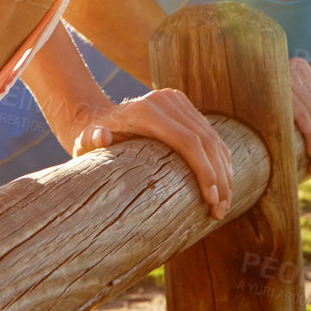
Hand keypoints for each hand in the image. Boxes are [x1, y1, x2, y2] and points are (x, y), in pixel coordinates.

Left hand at [73, 89, 233, 219]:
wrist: (95, 117)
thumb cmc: (90, 138)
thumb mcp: (86, 142)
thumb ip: (92, 140)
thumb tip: (102, 135)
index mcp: (147, 111)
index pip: (188, 141)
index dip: (204, 170)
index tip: (210, 199)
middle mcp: (165, 101)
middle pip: (205, 141)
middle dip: (218, 177)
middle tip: (220, 210)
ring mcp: (177, 101)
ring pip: (212, 138)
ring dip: (223, 172)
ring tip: (223, 203)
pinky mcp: (183, 105)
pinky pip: (209, 134)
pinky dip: (219, 159)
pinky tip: (222, 183)